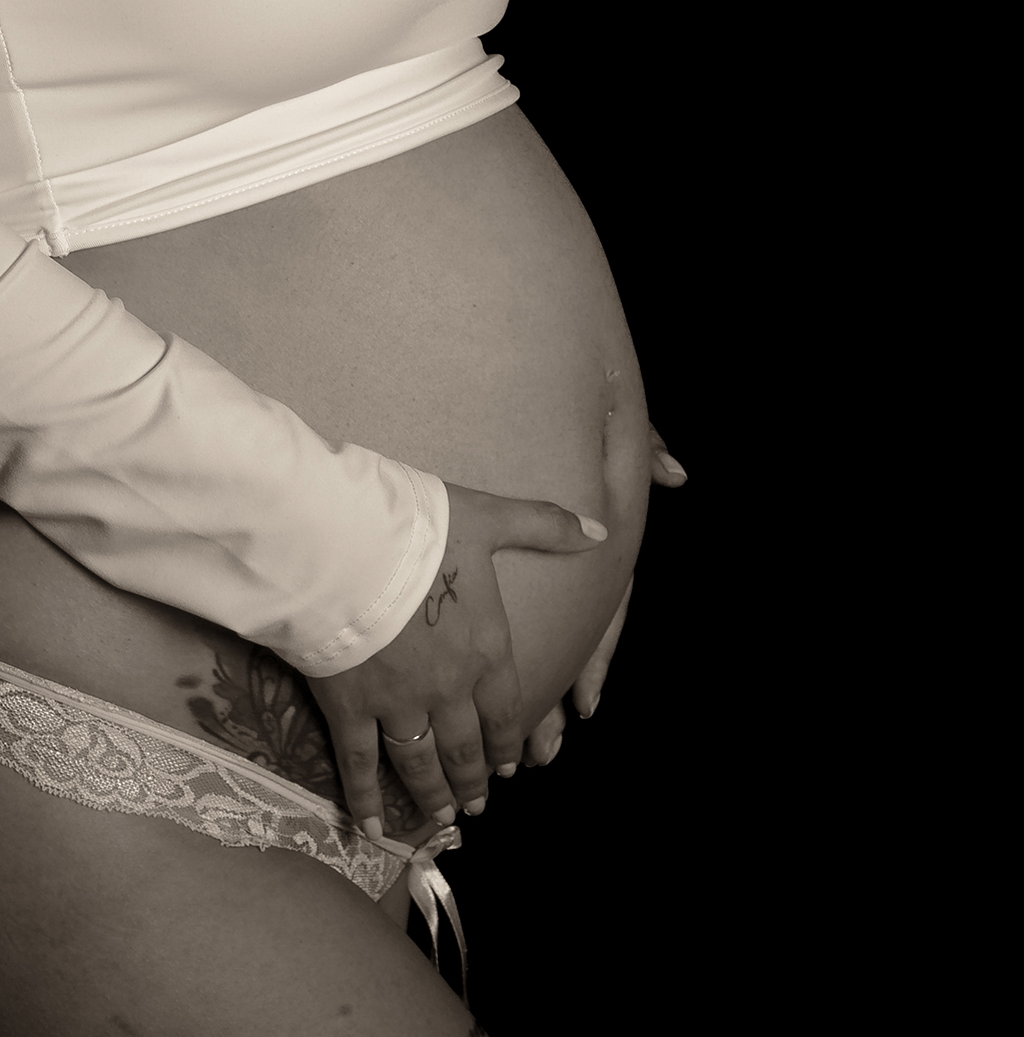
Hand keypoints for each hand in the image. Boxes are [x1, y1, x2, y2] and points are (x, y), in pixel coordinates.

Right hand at [307, 482, 608, 837]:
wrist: (341, 543)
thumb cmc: (415, 527)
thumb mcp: (488, 516)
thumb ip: (544, 526)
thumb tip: (599, 530)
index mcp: (484, 647)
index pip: (505, 709)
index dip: (509, 741)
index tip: (511, 767)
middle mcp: (447, 687)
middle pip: (465, 746)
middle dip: (474, 778)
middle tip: (477, 805)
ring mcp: (397, 703)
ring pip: (420, 761)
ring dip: (433, 794)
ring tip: (442, 816)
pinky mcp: (350, 707)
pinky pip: (359, 763)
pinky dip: (365, 798)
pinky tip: (368, 826)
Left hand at [517, 424, 687, 766]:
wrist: (496, 391)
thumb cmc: (563, 414)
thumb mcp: (605, 430)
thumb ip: (639, 447)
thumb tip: (676, 471)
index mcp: (590, 549)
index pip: (600, 609)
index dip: (595, 657)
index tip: (586, 701)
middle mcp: (562, 571)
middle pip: (562, 645)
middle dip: (553, 699)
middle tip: (539, 748)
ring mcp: (529, 576)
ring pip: (532, 647)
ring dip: (521, 702)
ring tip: (509, 751)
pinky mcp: (486, 574)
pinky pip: (488, 626)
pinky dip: (484, 668)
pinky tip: (467, 703)